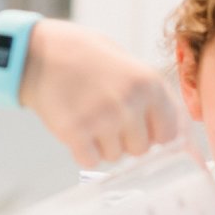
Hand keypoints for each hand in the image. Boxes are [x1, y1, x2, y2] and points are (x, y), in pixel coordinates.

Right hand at [20, 19, 179, 164]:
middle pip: (141, 149)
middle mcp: (130, 103)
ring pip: (115, 156)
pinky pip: (91, 161)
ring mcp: (102, 119)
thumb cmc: (85, 56)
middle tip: (107, 120)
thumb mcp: (127, 63)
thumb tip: (176, 131)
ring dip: (102, 145)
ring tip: (88, 118)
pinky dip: (83, 153)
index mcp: (148, 83)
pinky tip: (76, 131)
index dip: (153, 134)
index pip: (169, 133)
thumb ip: (151, 95)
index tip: (140, 128)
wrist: (38, 53)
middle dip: (126, 140)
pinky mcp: (75, 132)